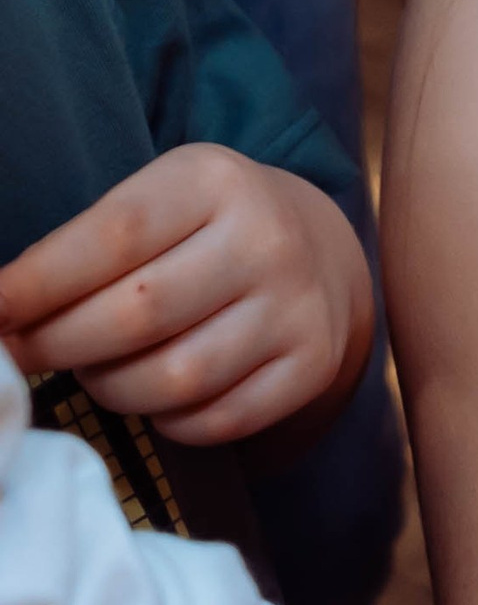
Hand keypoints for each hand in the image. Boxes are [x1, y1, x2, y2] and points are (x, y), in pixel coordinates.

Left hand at [0, 147, 371, 446]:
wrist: (319, 250)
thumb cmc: (203, 228)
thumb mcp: (154, 204)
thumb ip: (84, 250)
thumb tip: (1, 312)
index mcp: (213, 182)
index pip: (111, 239)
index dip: (38, 285)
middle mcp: (266, 240)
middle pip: (136, 315)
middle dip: (59, 345)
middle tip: (24, 354)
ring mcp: (296, 307)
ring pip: (175, 379)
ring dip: (111, 388)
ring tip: (97, 372)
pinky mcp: (311, 366)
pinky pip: (218, 421)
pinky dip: (170, 422)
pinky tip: (157, 396)